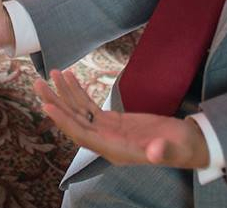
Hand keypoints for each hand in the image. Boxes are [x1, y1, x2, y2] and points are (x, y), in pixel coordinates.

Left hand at [35, 70, 209, 168]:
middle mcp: (106, 142)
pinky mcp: (112, 121)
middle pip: (73, 122)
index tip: (47, 107)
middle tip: (37, 83)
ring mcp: (107, 131)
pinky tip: (69, 77)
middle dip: (55, 103)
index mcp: (115, 150)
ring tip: (49, 74)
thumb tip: (155, 152)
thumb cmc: (183, 148)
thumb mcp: (175, 149)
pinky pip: (89, 106)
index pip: (82, 135)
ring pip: (78, 112)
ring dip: (62, 94)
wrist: (188, 145)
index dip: (64, 122)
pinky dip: (78, 92)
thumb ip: (164, 151)